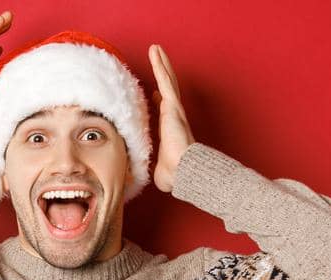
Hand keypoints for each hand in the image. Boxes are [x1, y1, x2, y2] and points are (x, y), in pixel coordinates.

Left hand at [149, 43, 194, 192]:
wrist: (184, 172)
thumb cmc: (175, 175)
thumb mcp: (159, 168)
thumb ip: (154, 167)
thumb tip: (147, 179)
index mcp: (171, 131)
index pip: (164, 111)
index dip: (160, 100)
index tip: (155, 94)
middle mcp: (174, 117)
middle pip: (167, 90)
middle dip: (162, 74)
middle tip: (157, 60)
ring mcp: (175, 110)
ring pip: (167, 81)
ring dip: (161, 64)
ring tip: (155, 49)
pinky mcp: (173, 106)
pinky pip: (165, 81)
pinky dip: (160, 66)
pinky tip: (156, 53)